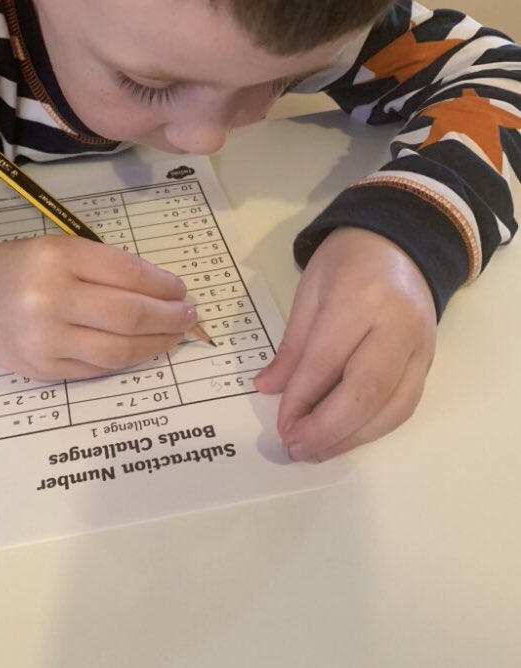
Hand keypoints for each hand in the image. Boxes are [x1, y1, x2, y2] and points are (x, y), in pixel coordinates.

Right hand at [0, 236, 195, 379]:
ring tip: (174, 335)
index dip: (163, 285)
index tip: (181, 290)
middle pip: (128, 315)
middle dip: (168, 317)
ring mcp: (46, 340)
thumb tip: (165, 291)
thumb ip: (109, 267)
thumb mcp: (62, 249)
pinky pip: (99, 368)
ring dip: (157, 344)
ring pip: (119, 350)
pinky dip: (128, 359)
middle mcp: (50, 299)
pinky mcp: (45, 370)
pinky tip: (143, 348)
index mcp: (58, 258)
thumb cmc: (26, 268)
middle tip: (188, 315)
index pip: (127, 273)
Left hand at [253, 227, 436, 460]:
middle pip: (365, 391)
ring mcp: (420, 346)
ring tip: (317, 452)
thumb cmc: (346, 262)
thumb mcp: (309, 291)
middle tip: (296, 448)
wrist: (400, 244)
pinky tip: (347, 437)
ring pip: (392, 407)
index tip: (281, 424)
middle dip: (327, 428)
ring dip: (352, 438)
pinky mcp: (429, 362)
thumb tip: (267, 388)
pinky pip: (406, 405)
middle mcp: (397, 325)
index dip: (301, 398)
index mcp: (360, 298)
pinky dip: (375, 429)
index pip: (326, 361)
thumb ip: (293, 344)